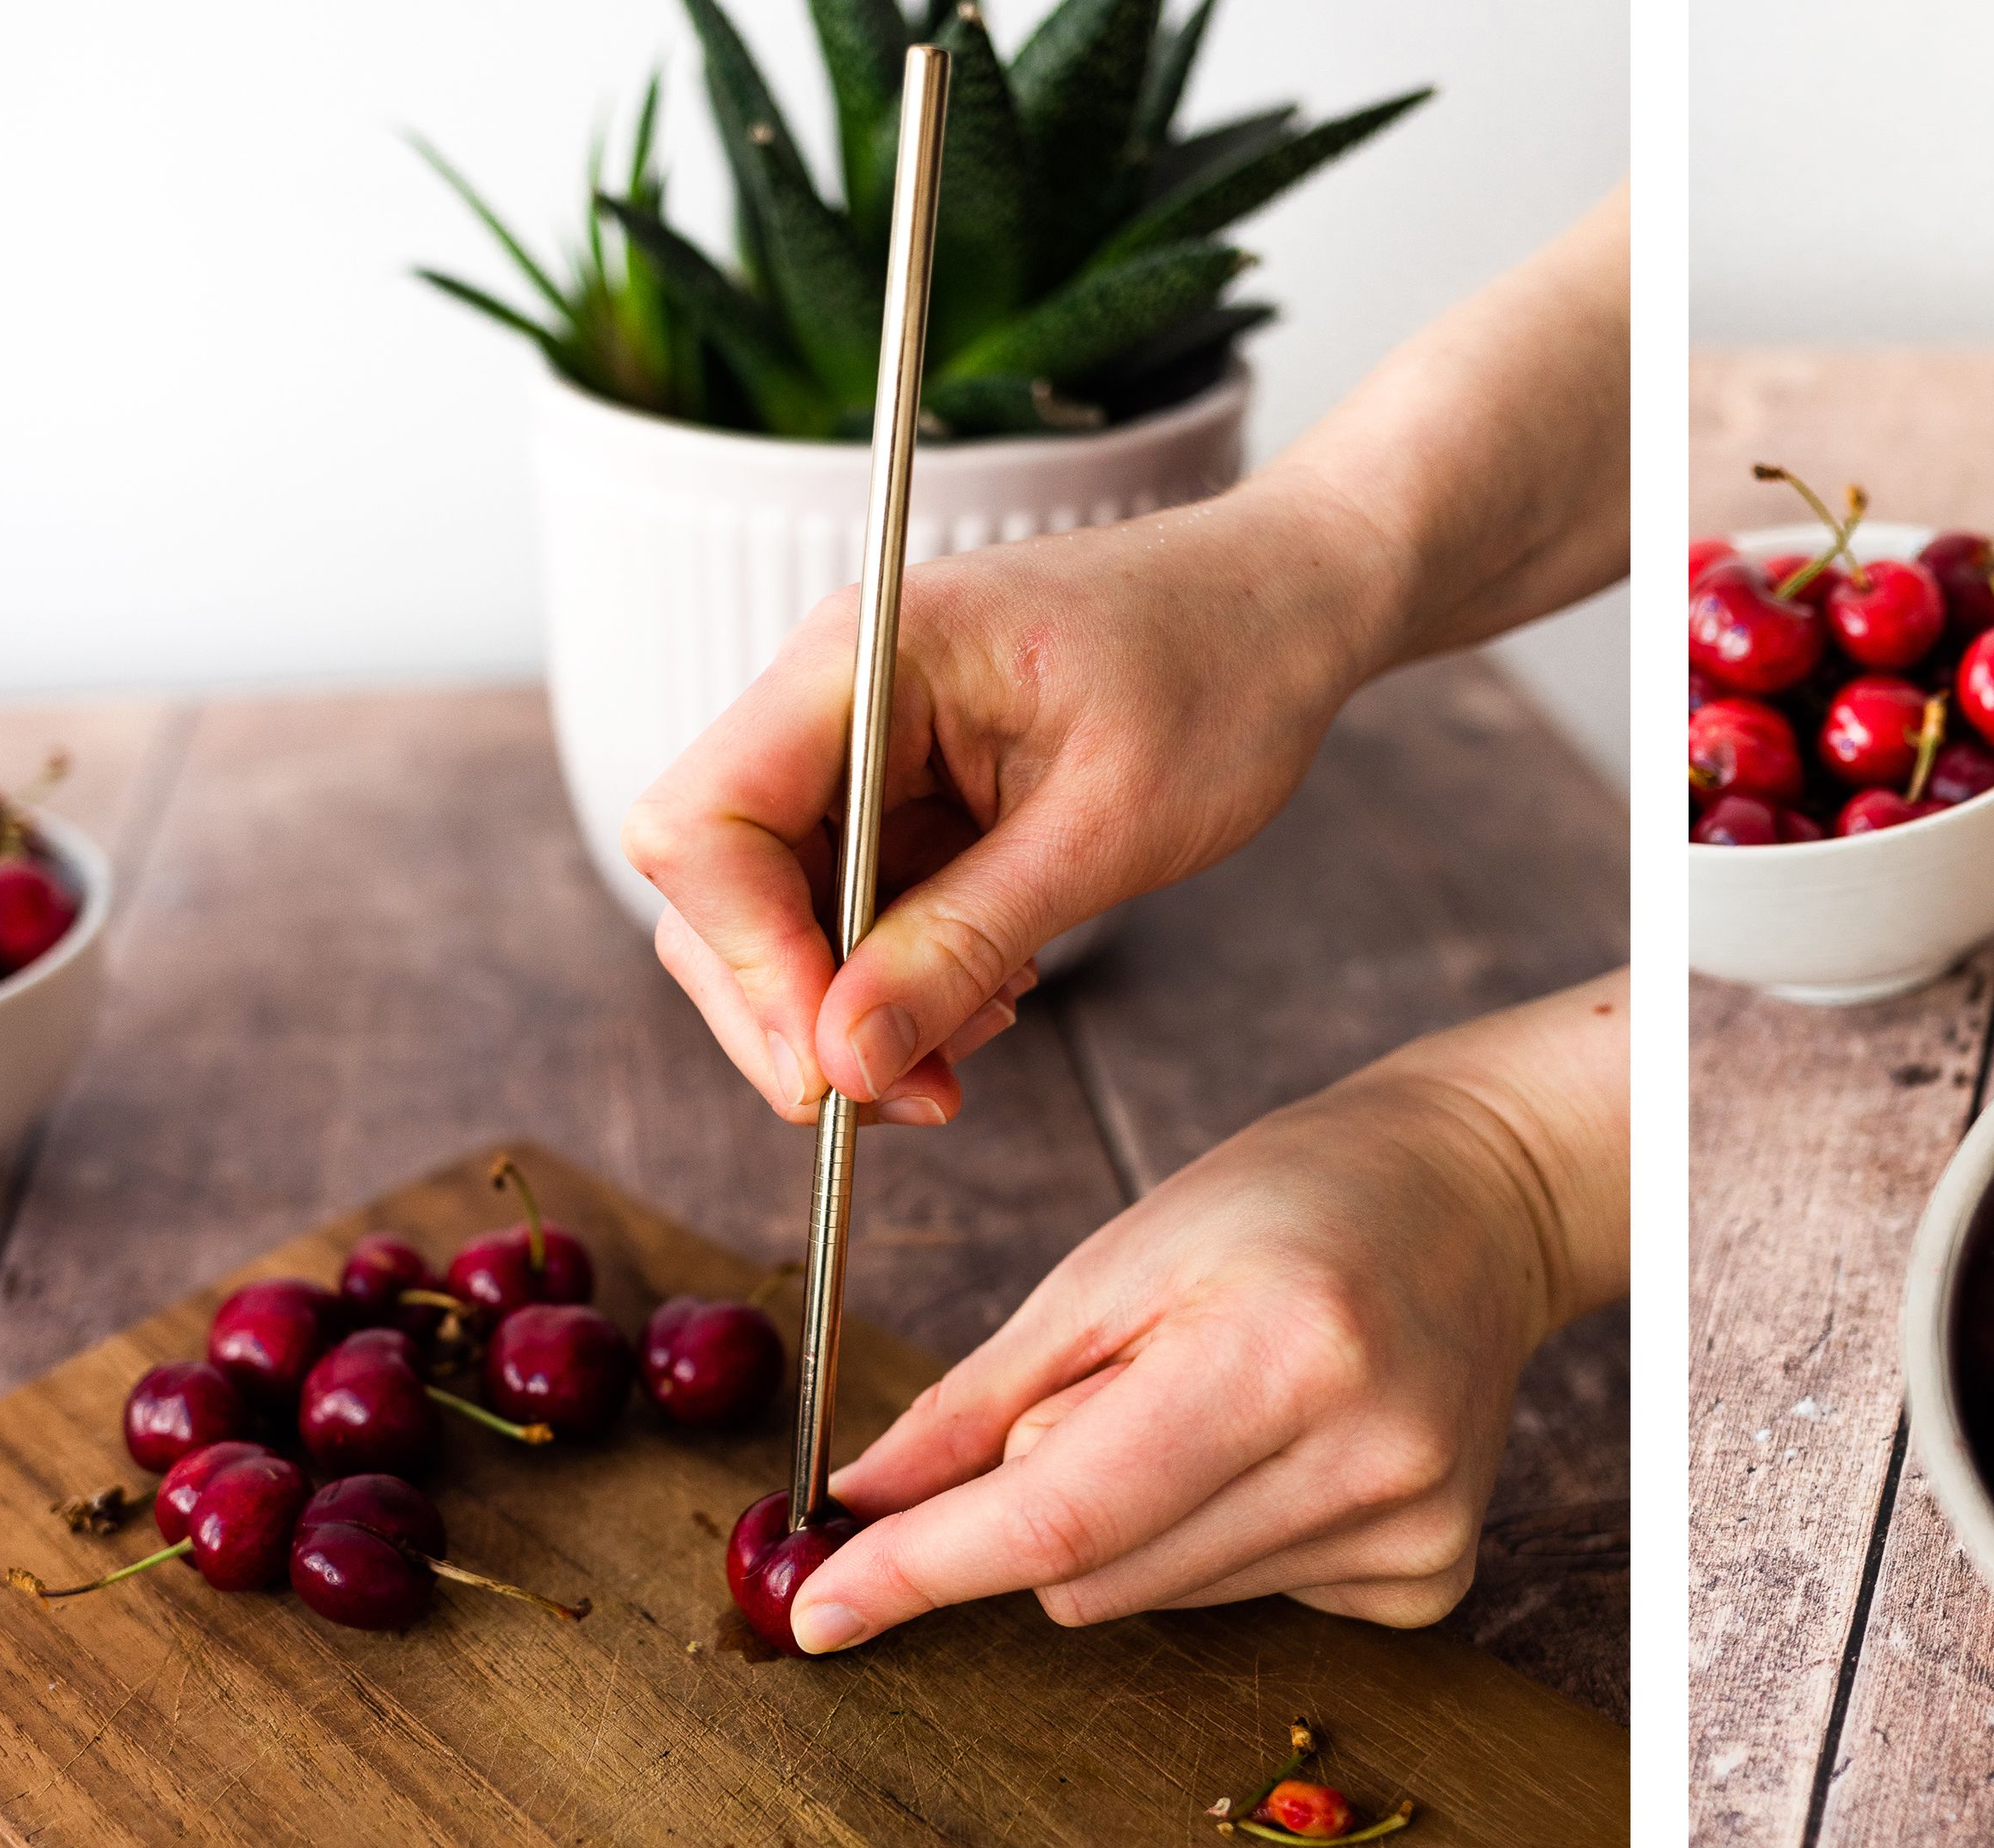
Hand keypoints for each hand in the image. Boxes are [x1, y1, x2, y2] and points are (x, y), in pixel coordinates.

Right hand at [626, 471, 1392, 1126]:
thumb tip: (843, 1063)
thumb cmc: (1222, 673)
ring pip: (778, 913)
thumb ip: (962, 943)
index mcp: (861, 657)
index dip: (748, 964)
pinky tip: (996, 990)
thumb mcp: (1104, 831)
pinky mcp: (899, 789)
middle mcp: (830, 692)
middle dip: (799, 1013)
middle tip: (912, 1098)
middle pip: (717, 887)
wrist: (1289, 604)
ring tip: (983, 1035)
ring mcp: (859, 744)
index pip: (704, 826)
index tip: (836, 1066)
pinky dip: (902, 974)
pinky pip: (850, 906)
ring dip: (858, 1007)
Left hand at [787, 972, 1628, 1649]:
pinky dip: (1219, 1537)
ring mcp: (1411, 1528)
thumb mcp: (1119, 1258)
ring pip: (1155, 1602)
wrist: (1481, 1194)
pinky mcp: (1431, 1574)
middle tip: (1111, 1386)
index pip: (1062, 1514)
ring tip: (1220, 1399)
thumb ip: (984, 1396)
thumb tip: (860, 1506)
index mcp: (1281, 1353)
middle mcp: (1365, 1458)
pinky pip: (1244, 1608)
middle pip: (1093, 1576)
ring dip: (1135, 1522)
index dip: (926, 1568)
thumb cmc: (1295, 1199)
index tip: (819, 1611)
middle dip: (1040, 1505)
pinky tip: (1284, 1447)